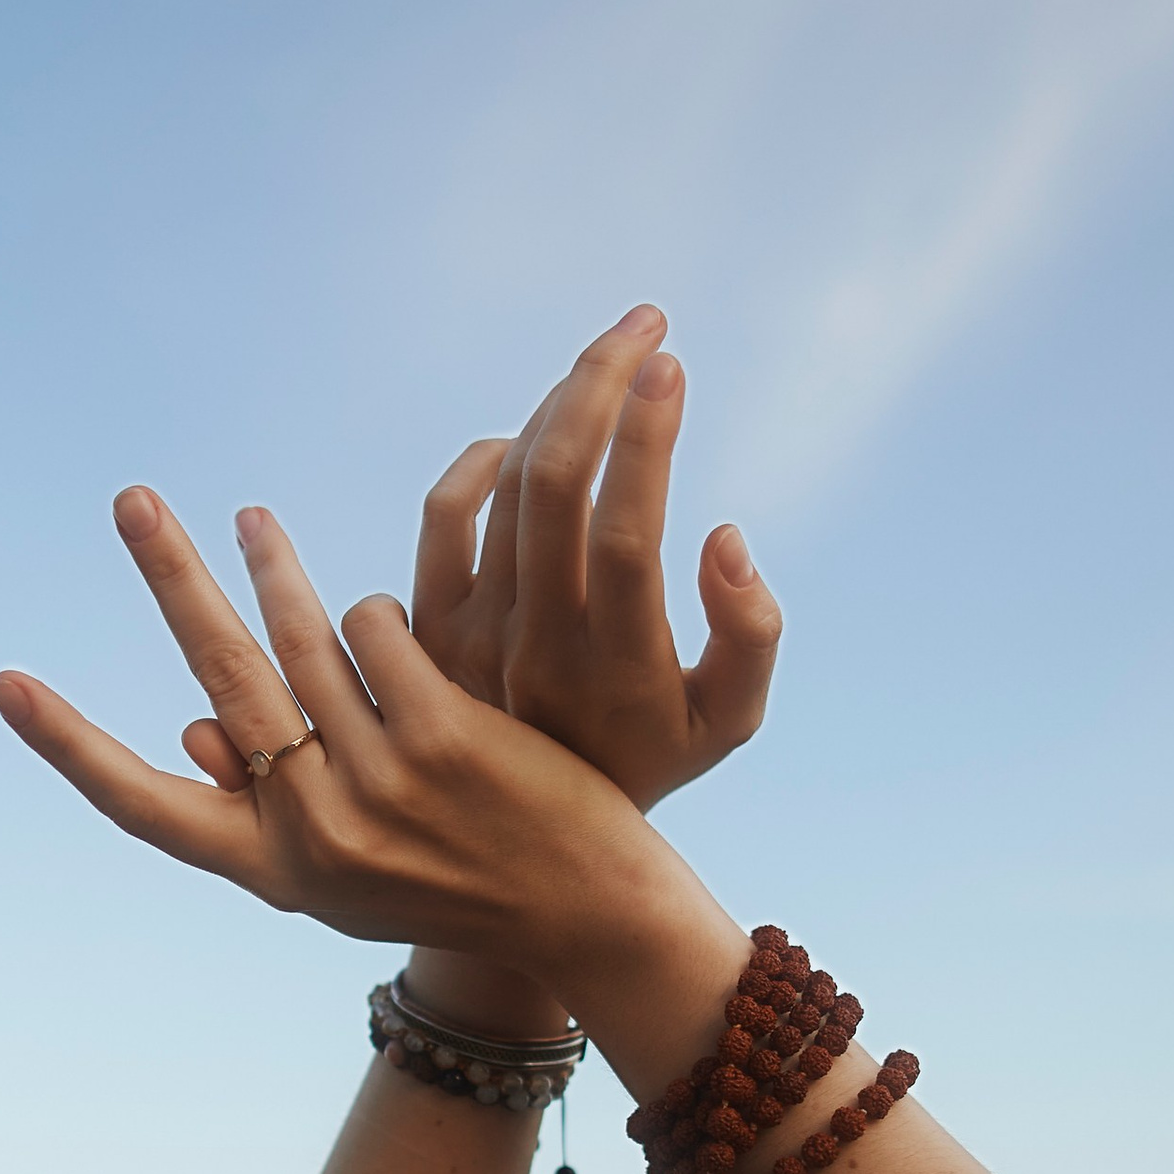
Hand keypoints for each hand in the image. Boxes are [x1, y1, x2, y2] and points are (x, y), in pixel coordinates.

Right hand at [0, 484, 706, 1001]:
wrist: (587, 915)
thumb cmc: (460, 886)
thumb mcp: (352, 877)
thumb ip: (275, 809)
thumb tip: (190, 729)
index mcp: (272, 873)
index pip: (141, 808)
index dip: (68, 745)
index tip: (3, 685)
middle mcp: (313, 832)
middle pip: (219, 678)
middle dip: (170, 578)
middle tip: (131, 500)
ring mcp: (378, 783)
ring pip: (306, 638)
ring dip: (277, 571)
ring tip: (250, 519)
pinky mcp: (444, 736)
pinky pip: (383, 633)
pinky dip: (378, 619)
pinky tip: (383, 621)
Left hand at [412, 306, 781, 811]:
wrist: (522, 852)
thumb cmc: (648, 762)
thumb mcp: (727, 722)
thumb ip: (750, 632)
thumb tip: (722, 534)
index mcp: (617, 665)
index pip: (624, 527)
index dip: (647, 435)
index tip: (672, 360)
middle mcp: (535, 644)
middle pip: (555, 480)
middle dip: (600, 380)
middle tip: (646, 321)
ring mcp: (470, 633)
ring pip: (503, 482)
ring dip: (554, 406)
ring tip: (606, 367)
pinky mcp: (424, 627)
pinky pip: (447, 513)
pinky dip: (484, 459)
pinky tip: (525, 439)